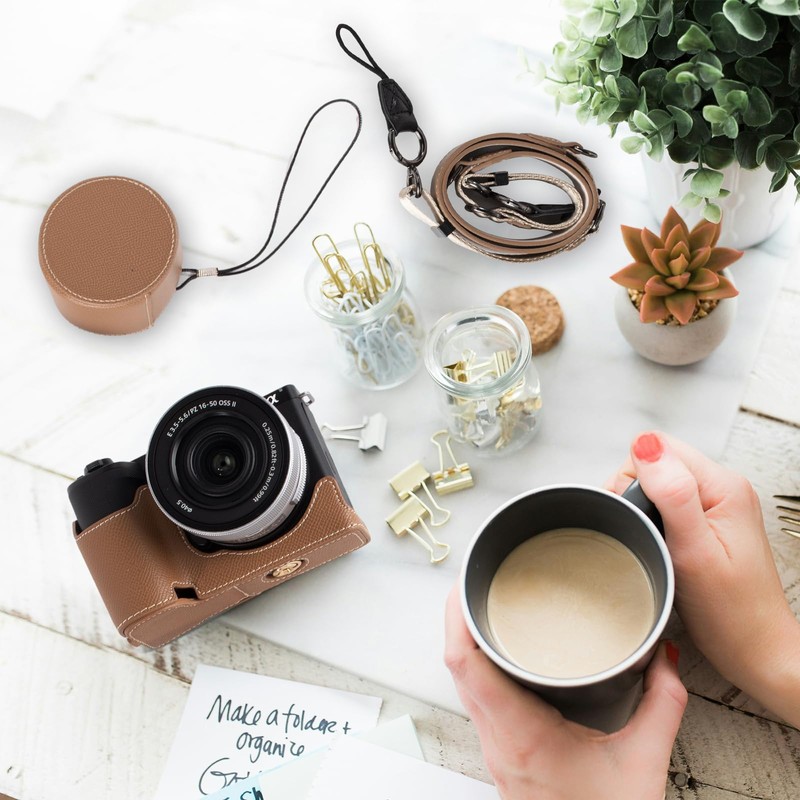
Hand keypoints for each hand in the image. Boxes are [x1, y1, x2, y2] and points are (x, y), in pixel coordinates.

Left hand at [444, 587, 686, 799]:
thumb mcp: (643, 761)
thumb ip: (662, 702)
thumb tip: (665, 655)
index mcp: (521, 734)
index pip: (465, 664)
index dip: (456, 617)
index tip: (465, 585)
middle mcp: (497, 739)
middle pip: (455, 666)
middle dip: (458, 616)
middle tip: (475, 580)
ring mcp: (494, 748)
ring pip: (461, 682)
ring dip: (464, 640)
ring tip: (482, 604)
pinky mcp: (500, 752)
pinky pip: (474, 697)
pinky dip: (477, 664)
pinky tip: (495, 649)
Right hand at [607, 432, 799, 724]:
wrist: (756, 650)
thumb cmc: (732, 613)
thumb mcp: (694, 552)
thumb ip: (672, 494)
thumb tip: (646, 447)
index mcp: (723, 487)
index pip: (657, 448)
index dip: (632, 479)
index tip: (636, 517)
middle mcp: (723, 488)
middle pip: (656, 463)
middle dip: (635, 496)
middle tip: (646, 535)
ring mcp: (717, 505)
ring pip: (657, 483)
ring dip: (644, 510)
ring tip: (655, 543)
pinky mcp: (709, 521)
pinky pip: (666, 503)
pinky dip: (653, 521)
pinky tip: (660, 546)